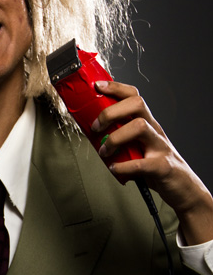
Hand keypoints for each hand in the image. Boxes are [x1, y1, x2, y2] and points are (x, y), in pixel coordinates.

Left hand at [92, 80, 212, 244]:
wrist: (182, 188)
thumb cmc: (156, 166)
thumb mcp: (137, 148)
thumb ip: (119, 139)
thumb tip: (91, 134)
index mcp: (148, 123)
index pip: (134, 96)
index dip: (115, 88)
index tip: (97, 86)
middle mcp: (155, 130)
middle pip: (137, 104)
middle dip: (111, 112)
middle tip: (96, 127)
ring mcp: (160, 147)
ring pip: (139, 127)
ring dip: (115, 138)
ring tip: (104, 151)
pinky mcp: (163, 167)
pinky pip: (142, 163)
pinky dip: (123, 166)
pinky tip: (114, 168)